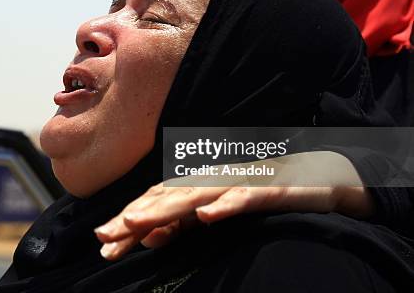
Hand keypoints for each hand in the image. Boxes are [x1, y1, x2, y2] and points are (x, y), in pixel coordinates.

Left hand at [95, 152, 373, 259]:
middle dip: (134, 217)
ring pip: (195, 196)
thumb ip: (184, 223)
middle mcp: (211, 182)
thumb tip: (148, 238)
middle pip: (167, 199)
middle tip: (103, 235)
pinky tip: (205, 216)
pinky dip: (223, 205)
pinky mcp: (267, 189)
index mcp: (198, 188)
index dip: (129, 221)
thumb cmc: (261, 195)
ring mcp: (237, 183)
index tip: (103, 242)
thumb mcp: (216, 212)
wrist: (317, 176)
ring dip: (165, 210)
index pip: (157, 204)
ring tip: (136, 223)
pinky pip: (243, 197)